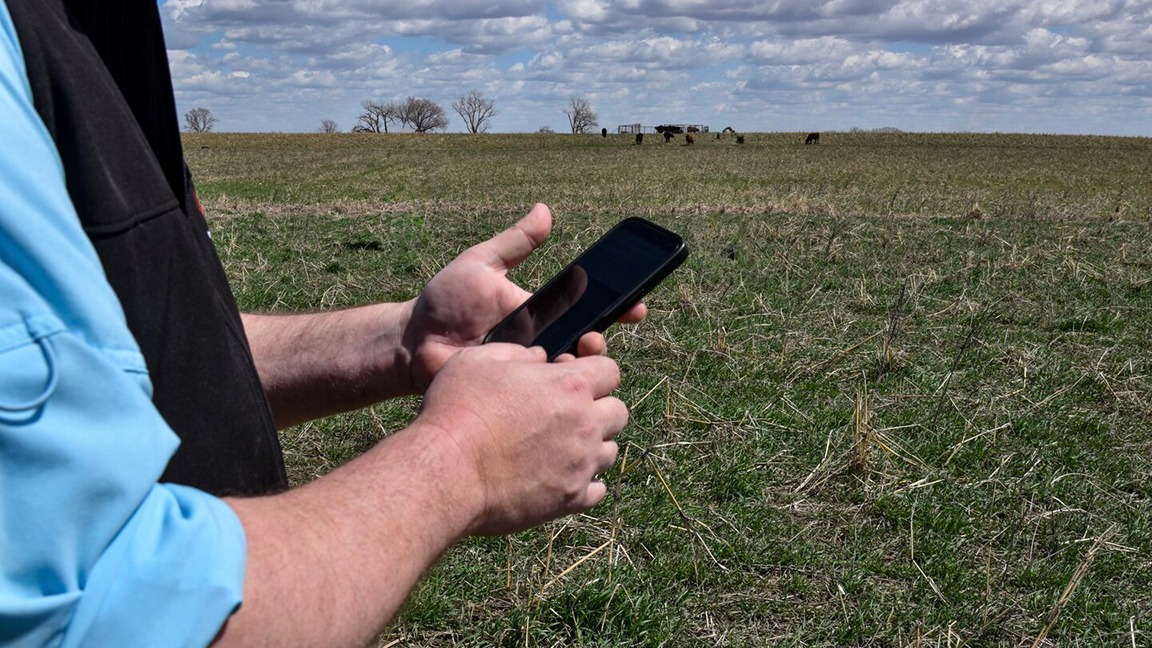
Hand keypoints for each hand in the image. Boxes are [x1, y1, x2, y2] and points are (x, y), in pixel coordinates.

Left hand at [401, 204, 646, 391]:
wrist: (412, 341)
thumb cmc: (444, 302)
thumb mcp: (482, 264)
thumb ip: (515, 242)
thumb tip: (545, 210)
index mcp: (541, 311)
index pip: (587, 308)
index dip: (615, 308)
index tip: (635, 308)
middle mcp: (541, 341)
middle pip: (587, 344)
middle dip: (600, 341)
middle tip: (594, 336)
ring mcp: (529, 369)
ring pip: (571, 373)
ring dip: (581, 366)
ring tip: (575, 356)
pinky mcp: (515, 394)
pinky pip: (543, 395)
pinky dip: (554, 389)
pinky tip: (553, 382)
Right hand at [413, 343, 625, 535]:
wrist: (446, 472)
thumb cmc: (456, 411)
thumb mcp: (477, 361)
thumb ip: (515, 352)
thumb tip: (537, 357)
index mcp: (570, 384)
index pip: (611, 370)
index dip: (592, 372)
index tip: (572, 380)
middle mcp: (585, 423)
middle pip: (618, 412)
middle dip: (598, 409)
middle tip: (567, 415)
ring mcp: (581, 464)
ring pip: (610, 451)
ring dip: (592, 446)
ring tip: (559, 448)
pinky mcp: (570, 499)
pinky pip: (597, 489)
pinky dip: (584, 483)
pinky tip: (558, 477)